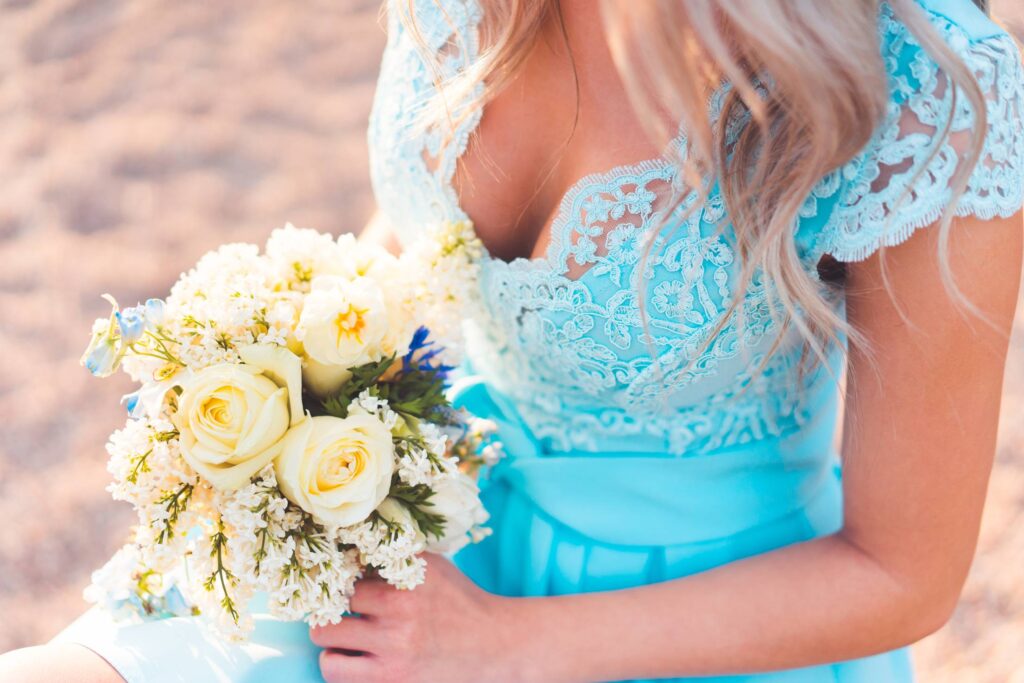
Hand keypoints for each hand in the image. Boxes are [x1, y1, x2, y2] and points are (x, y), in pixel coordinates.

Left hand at [310, 555, 518, 682]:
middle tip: (340, 607)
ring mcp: (393, 648)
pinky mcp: (391, 679)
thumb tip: (348, 545)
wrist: (493, 645)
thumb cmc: (458, 600)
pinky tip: (349, 656)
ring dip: (329, 634)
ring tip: (342, 634)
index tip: (341, 578)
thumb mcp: (432, 566)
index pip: (348, 566)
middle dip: (332, 602)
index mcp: (407, 577)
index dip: (341, 573)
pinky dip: (335, 663)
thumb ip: (394, 555)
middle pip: (331, 598)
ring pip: (324, 636)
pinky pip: (336, 671)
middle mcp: (399, 610)